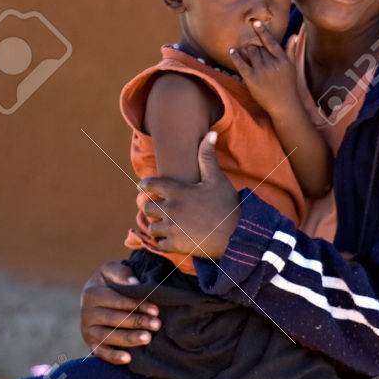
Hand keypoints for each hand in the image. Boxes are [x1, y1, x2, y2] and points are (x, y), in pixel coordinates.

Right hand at [80, 262, 160, 364]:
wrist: (100, 294)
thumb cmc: (111, 282)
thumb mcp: (113, 270)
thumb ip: (122, 274)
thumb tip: (133, 283)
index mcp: (91, 293)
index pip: (118, 301)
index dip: (137, 305)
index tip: (156, 310)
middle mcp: (86, 313)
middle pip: (115, 319)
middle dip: (138, 322)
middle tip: (157, 324)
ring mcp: (87, 330)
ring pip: (109, 337)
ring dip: (129, 339)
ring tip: (148, 338)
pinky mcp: (91, 343)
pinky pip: (101, 352)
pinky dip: (113, 357)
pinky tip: (128, 358)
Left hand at [140, 132, 239, 260]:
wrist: (236, 235)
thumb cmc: (227, 205)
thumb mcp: (217, 179)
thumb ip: (207, 157)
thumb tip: (211, 133)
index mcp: (177, 191)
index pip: (149, 185)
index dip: (144, 185)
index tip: (142, 187)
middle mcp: (170, 209)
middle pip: (147, 208)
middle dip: (152, 208)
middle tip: (160, 209)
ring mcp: (171, 228)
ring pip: (152, 227)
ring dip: (158, 226)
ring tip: (168, 225)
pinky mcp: (175, 245)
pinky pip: (160, 244)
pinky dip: (165, 242)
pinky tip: (174, 239)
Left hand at [230, 21, 297, 117]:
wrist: (284, 105)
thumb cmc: (289, 85)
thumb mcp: (292, 66)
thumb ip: (291, 50)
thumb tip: (294, 35)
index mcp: (282, 59)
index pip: (271, 42)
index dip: (262, 31)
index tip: (255, 22)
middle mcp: (271, 63)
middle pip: (258, 47)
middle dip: (253, 45)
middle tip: (249, 44)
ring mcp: (261, 71)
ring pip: (250, 53)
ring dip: (245, 49)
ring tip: (242, 48)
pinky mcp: (251, 79)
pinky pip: (241, 64)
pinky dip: (236, 56)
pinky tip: (232, 51)